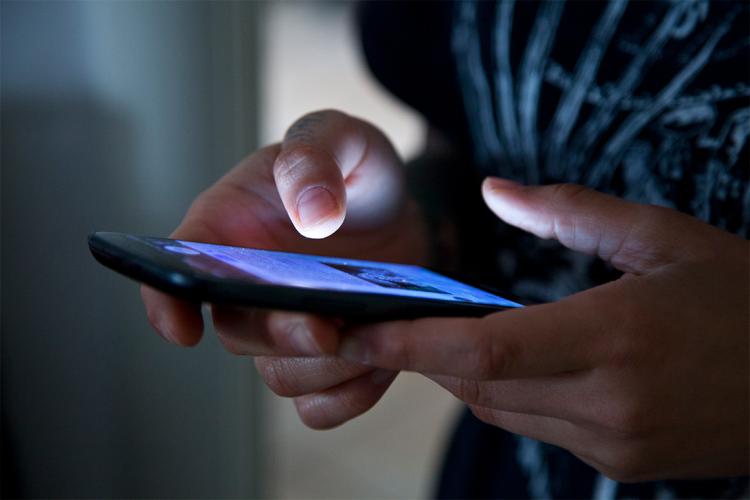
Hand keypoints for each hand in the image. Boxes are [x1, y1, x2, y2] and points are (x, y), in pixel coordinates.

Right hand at [141, 110, 424, 427]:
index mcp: (227, 230)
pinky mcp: (330, 356)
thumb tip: (311, 213)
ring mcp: (287, 327)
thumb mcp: (339, 137)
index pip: (173, 271)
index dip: (165, 304)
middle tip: (322, 326)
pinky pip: (325, 402)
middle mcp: (248, 287)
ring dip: (324, 368)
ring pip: (281, 376)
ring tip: (371, 333)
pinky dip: (352, 392)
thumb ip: (315, 155)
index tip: (183, 330)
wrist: (399, 207)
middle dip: (278, 336)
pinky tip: (383, 359)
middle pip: (238, 333)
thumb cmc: (352, 167)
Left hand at [336, 180, 748, 480]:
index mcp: (616, 337)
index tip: (356, 330)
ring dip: (463, 372)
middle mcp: (608, 401)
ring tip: (445, 332)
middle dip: (425, 353)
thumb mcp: (663, 237)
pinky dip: (507, 393)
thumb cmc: (742, 297)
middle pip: (478, 383)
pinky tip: (514, 361)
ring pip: (499, 409)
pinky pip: (535, 426)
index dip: (410, 342)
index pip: (485, 349)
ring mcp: (614, 443)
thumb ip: (570, 212)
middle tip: (385, 320)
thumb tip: (495, 191)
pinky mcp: (620, 463)